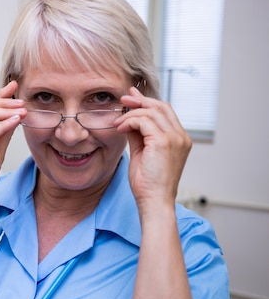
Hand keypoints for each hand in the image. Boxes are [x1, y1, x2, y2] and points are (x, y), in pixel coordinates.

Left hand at [115, 87, 191, 207]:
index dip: (148, 102)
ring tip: (117, 123)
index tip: (132, 98)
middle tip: (123, 100)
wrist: (154, 201)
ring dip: (131, 114)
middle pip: (161, 106)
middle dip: (140, 101)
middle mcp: (181, 137)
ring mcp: (174, 138)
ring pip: (151, 112)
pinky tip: (120, 128)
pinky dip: (129, 121)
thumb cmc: (148, 183)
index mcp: (179, 140)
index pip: (166, 112)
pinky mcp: (163, 142)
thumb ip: (138, 135)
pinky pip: (144, 121)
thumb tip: (128, 120)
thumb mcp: (142, 153)